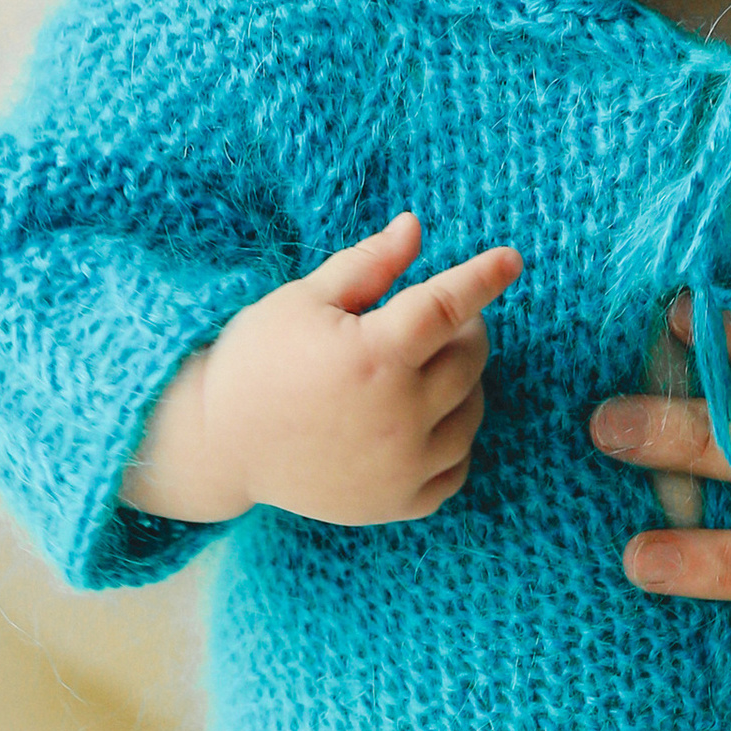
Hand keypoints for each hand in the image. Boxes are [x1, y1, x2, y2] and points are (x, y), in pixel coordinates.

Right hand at [127, 211, 521, 527]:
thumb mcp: (304, 299)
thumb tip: (415, 227)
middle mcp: (398, 415)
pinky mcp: (399, 502)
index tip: (512, 259)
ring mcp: (402, 466)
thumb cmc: (257, 360)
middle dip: (464, 328)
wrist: (218, 445)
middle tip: (436, 319)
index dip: (483, 278)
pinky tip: (420, 418)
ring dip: (462, 382)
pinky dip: (451, 438)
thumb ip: (367, 264)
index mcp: (373, 356)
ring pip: (472, 412)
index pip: (449, 306)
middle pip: (469, 358)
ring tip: (421, 367)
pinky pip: (457, 466)